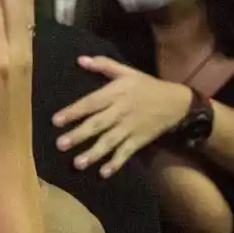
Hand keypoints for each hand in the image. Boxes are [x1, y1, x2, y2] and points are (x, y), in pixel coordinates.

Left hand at [52, 56, 190, 176]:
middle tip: (61, 144)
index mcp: (117, 93)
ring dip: (94, 153)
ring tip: (77, 163)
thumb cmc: (147, 86)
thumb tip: (80, 59)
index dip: (74, 111)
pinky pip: (126, 152)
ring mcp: (130, 127)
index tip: (56, 120)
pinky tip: (103, 173)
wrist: (177, 102)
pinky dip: (116, 163)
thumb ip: (104, 65)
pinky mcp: (140, 140)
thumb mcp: (128, 72)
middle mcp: (121, 111)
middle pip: (98, 124)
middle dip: (79, 135)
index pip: (91, 102)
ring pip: (110, 141)